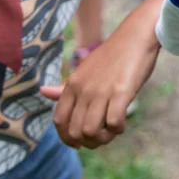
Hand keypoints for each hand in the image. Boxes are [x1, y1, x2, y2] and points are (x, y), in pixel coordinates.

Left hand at [41, 0, 160, 146]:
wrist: (135, 37)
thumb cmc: (111, 56)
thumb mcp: (84, 70)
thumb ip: (66, 87)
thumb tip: (43, 92)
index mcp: (73, 84)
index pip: (59, 121)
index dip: (67, 138)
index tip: (80, 142)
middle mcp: (83, 89)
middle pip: (75, 131)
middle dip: (88, 142)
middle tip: (102, 136)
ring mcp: (101, 91)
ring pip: (91, 131)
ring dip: (104, 139)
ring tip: (112, 131)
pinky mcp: (121, 92)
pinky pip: (114, 123)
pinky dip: (118, 129)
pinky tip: (123, 122)